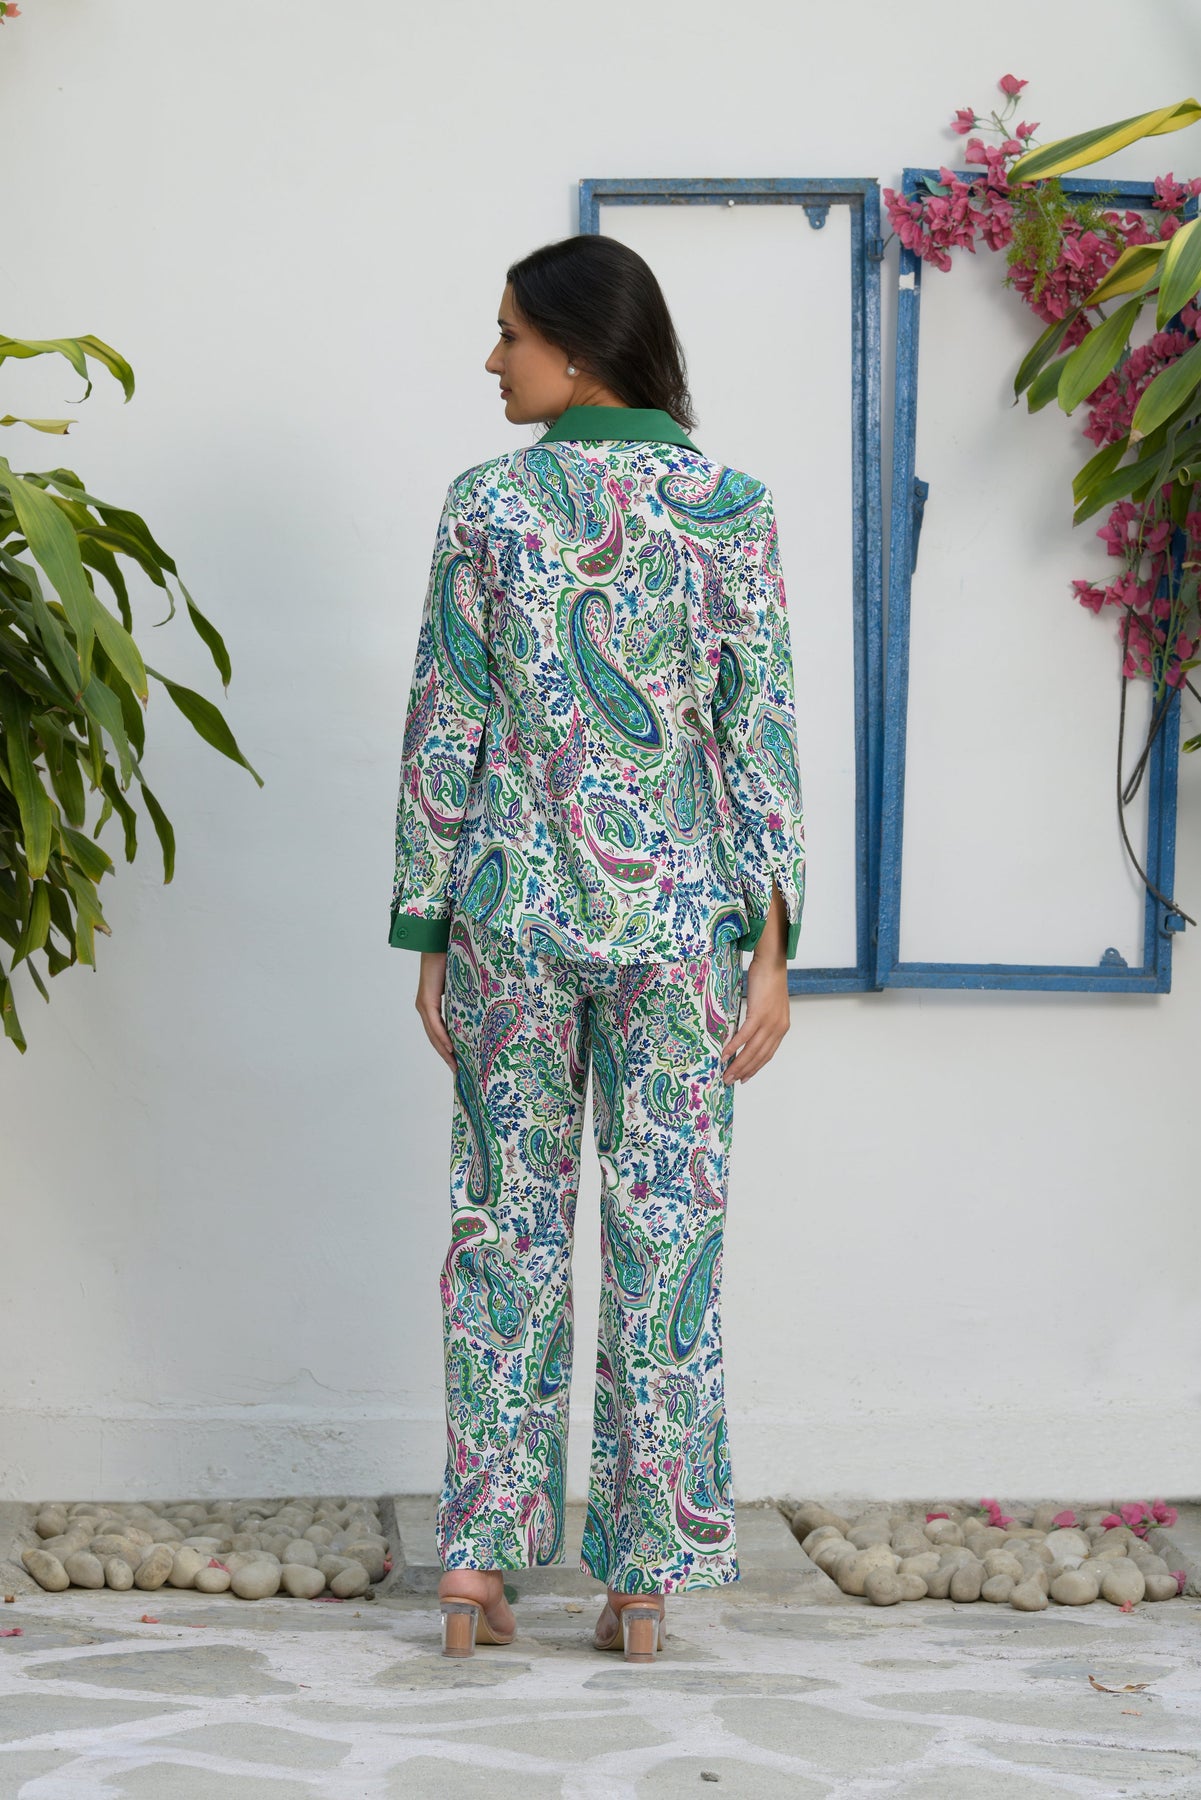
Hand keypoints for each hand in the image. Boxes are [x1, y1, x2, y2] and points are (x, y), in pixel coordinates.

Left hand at [415, 950, 457, 1072]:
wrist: (439, 941)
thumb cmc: (452, 958)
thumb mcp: (461, 985)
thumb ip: (465, 998)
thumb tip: (482, 1011)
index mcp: (432, 1005)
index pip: (439, 1032)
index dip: (447, 1048)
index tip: (458, 1062)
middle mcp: (424, 1007)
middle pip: (435, 1038)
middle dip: (446, 1056)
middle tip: (458, 1071)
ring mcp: (423, 1004)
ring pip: (433, 1034)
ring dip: (444, 1051)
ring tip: (455, 1066)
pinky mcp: (426, 999)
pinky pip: (435, 1023)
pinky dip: (442, 1036)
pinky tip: (450, 1048)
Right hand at [720, 952, 789, 1082]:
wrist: (772, 964)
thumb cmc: (768, 980)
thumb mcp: (768, 1005)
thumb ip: (762, 1020)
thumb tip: (747, 1031)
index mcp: (781, 1028)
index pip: (768, 1054)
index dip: (755, 1068)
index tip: (744, 1078)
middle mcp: (778, 1028)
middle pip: (760, 1056)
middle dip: (744, 1071)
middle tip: (730, 1081)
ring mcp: (770, 1022)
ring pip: (752, 1050)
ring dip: (738, 1064)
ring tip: (726, 1073)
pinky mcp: (760, 1014)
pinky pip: (745, 1035)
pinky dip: (734, 1046)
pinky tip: (725, 1054)